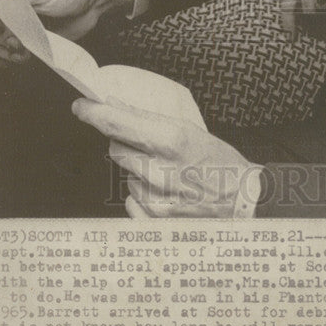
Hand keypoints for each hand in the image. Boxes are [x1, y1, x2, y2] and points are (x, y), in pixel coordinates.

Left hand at [72, 98, 259, 217]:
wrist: (244, 203)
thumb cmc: (222, 164)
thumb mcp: (191, 132)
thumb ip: (151, 121)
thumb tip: (117, 106)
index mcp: (171, 140)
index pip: (116, 123)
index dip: (93, 112)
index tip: (81, 106)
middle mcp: (159, 170)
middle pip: (116, 148)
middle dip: (126, 142)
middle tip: (149, 145)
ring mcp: (154, 198)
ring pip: (125, 175)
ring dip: (138, 170)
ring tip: (169, 174)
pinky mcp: (152, 220)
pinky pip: (131, 199)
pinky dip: (143, 195)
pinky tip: (167, 193)